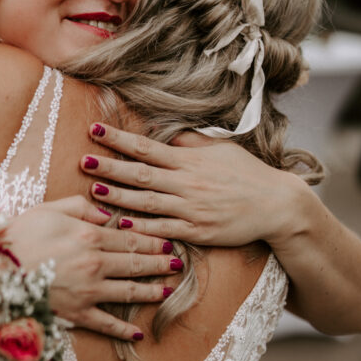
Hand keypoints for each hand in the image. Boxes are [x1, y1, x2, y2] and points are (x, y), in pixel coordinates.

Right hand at [1, 197, 182, 339]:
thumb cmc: (16, 237)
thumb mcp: (46, 209)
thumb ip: (79, 206)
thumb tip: (105, 212)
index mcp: (89, 235)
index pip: (130, 237)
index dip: (151, 239)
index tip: (167, 241)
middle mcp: (96, 263)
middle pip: (136, 263)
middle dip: (160, 263)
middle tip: (178, 263)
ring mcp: (89, 292)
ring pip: (129, 291)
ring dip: (151, 291)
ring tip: (167, 290)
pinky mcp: (77, 314)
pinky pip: (106, 324)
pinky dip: (124, 330)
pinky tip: (138, 333)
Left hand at [80, 123, 302, 248]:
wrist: (276, 204)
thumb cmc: (246, 174)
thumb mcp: (220, 149)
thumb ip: (189, 141)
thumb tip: (163, 129)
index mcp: (190, 160)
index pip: (147, 147)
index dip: (119, 139)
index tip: (96, 131)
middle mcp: (188, 183)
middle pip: (141, 173)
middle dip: (110, 166)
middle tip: (84, 160)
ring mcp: (192, 208)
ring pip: (147, 202)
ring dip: (118, 196)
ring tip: (92, 189)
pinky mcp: (197, 232)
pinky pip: (164, 229)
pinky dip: (142, 227)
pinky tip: (121, 224)